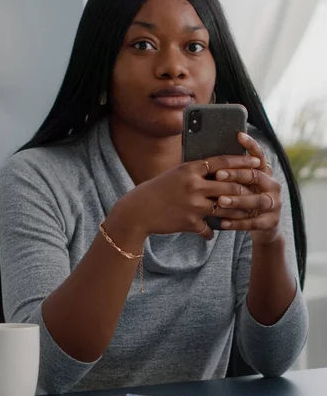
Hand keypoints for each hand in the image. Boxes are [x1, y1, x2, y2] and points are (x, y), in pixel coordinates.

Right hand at [116, 153, 260, 240]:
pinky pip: (209, 229)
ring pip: (225, 209)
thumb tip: (219, 169)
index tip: (257, 162)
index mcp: (190, 169)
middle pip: (230, 187)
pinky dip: (211, 232)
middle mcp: (193, 185)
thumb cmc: (157, 190)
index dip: (242, 162)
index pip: (223, 162)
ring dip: (236, 212)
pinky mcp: (190, 223)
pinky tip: (212, 233)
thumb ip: (196, 172)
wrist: (138, 210)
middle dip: (245, 191)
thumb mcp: (176, 174)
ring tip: (244, 213)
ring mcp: (193, 205)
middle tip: (256, 192)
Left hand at [214, 133, 281, 243]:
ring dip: (237, 200)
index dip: (250, 145)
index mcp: (265, 173)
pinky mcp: (271, 221)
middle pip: (255, 176)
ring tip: (220, 201)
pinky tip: (223, 223)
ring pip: (256, 200)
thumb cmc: (244, 201)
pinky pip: (253, 222)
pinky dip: (237, 223)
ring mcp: (274, 204)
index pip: (259, 156)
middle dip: (236, 175)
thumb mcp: (241, 186)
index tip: (239, 135)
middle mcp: (272, 185)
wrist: (262, 228)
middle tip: (218, 175)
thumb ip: (232, 174)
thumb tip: (209, 158)